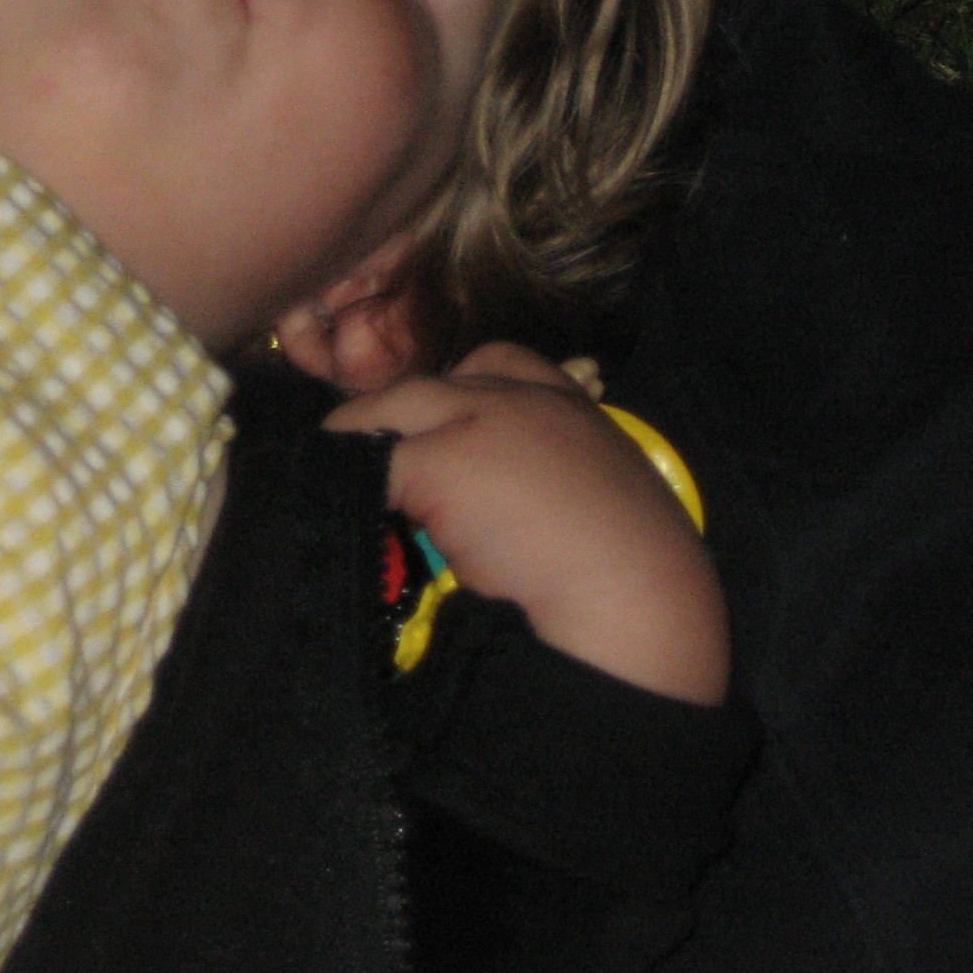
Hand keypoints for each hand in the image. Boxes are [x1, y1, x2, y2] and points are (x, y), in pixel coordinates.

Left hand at [326, 342, 728, 704]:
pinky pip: (372, 463)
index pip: (501, 363)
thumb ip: (547, 483)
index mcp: (574, 410)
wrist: (642, 609)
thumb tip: (493, 515)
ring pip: (391, 412)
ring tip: (330, 480)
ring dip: (360, 447)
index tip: (430, 426)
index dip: (455, 392)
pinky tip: (334, 506)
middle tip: (354, 456)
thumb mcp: (604, 507)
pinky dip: (350, 483)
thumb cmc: (640, 582)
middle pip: (430, 386)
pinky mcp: (441, 462)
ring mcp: (479, 422)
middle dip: (388, 418)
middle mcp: (524, 400)